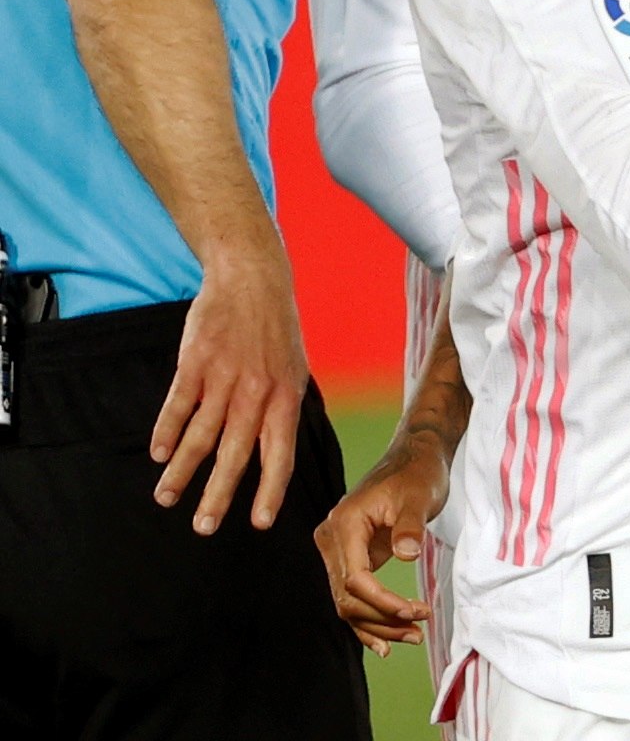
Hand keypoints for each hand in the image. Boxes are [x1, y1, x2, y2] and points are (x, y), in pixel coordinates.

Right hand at [150, 234, 307, 533]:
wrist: (252, 279)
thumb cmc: (275, 331)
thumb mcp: (293, 369)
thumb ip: (281, 410)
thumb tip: (273, 455)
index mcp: (287, 397)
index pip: (280, 454)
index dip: (269, 490)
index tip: (258, 523)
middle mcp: (258, 392)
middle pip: (236, 453)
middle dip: (218, 494)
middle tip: (203, 527)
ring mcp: (226, 377)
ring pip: (201, 434)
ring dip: (182, 470)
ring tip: (167, 498)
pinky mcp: (197, 362)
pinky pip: (179, 404)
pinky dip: (166, 431)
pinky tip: (158, 455)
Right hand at [313, 429, 449, 655]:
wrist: (415, 458)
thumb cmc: (418, 474)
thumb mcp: (419, 496)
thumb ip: (410, 526)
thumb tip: (405, 554)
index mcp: (344, 524)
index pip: (354, 578)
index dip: (382, 601)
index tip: (414, 611)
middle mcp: (331, 539)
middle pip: (347, 597)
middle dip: (382, 619)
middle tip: (419, 629)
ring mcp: (337, 550)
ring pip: (347, 602)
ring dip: (378, 625)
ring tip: (413, 637)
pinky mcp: (350, 557)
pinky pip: (352, 596)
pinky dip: (368, 619)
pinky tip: (385, 642)